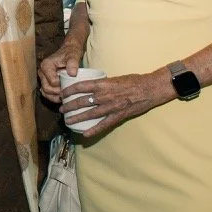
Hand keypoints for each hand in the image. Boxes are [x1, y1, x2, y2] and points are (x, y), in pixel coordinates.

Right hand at [38, 41, 85, 103]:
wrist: (69, 51)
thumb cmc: (71, 53)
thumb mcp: (73, 56)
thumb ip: (73, 63)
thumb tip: (72, 73)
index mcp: (46, 65)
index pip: (52, 82)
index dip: (62, 86)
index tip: (71, 84)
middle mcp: (41, 72)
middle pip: (46, 89)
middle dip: (58, 92)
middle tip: (69, 91)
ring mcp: (43, 78)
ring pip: (45, 93)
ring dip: (55, 97)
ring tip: (66, 95)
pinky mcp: (45, 82)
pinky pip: (47, 93)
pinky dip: (54, 97)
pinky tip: (62, 96)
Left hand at [59, 71, 176, 137]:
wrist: (150, 88)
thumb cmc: (133, 81)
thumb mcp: (114, 78)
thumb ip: (102, 83)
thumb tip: (90, 86)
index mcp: (103, 84)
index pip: (81, 86)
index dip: (69, 90)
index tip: (62, 93)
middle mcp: (105, 96)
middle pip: (82, 101)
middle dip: (69, 106)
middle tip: (61, 108)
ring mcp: (111, 107)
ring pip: (89, 114)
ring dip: (77, 118)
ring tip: (67, 120)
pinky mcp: (119, 116)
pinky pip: (104, 124)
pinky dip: (94, 130)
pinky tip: (85, 134)